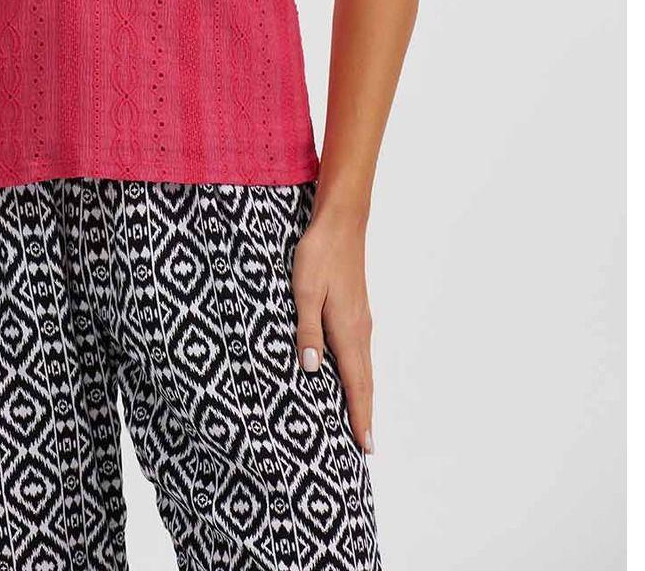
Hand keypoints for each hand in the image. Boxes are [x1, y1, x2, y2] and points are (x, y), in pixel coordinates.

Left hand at [291, 209, 373, 453]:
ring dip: (363, 395)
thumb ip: (307, 330)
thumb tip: (310, 370)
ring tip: (359, 419)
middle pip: (365, 381)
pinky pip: (361, 353)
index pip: (356, 384)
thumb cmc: (319, 254)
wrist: (341, 222)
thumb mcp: (304, 290)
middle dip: (365, 414)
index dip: (360, 416)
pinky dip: (359, 374)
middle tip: (366, 447)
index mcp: (347, 330)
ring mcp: (361, 320)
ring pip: (365, 367)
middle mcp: (360, 330)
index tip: (366, 448)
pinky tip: (351, 376)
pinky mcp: (356, 310)